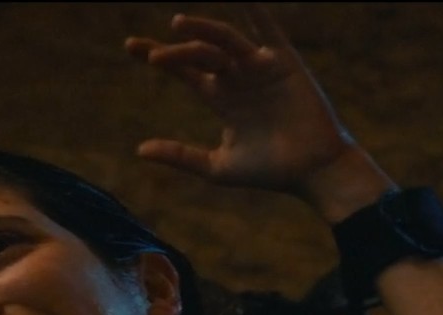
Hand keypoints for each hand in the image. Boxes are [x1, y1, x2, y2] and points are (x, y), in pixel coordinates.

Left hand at [126, 5, 362, 199]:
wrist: (311, 171)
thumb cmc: (269, 171)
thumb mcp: (217, 166)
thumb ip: (180, 155)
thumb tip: (139, 150)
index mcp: (222, 97)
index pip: (184, 70)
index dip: (158, 56)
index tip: (130, 46)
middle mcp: (237, 77)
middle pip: (198, 53)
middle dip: (174, 52)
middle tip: (152, 57)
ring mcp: (259, 67)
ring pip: (224, 40)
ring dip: (201, 29)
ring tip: (178, 24)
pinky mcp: (283, 62)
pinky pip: (267, 30)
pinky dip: (256, 10)